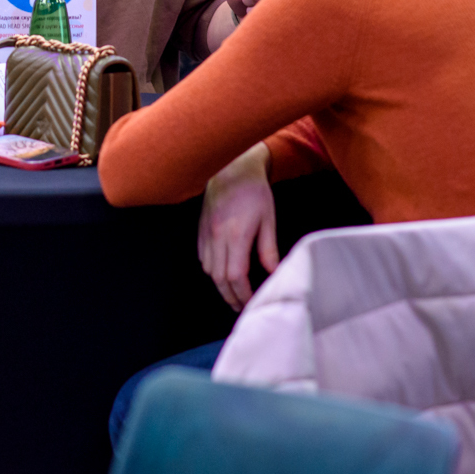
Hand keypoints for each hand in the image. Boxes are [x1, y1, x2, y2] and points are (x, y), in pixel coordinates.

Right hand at [197, 144, 278, 310]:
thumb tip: (274, 272)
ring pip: (208, 269)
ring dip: (220, 285)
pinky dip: (211, 269)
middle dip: (230, 296)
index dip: (243, 294)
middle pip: (219, 278)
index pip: (235, 276)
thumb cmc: (254, 191)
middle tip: (241, 306)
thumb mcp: (268, 218)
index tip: (252, 302)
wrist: (232, 167)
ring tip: (233, 293)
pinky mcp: (201, 228)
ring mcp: (206, 232)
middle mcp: (217, 236)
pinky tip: (221, 272)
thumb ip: (268, 248)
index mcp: (235, 235)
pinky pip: (202, 256)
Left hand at [220, 0, 279, 20]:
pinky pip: (270, 17)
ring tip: (252, 8)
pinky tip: (258, 16)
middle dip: (247, 0)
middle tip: (245, 1)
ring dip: (253, 10)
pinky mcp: (282, 12)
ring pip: (266, 6)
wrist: (247, 18)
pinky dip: (258, 18)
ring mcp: (282, 0)